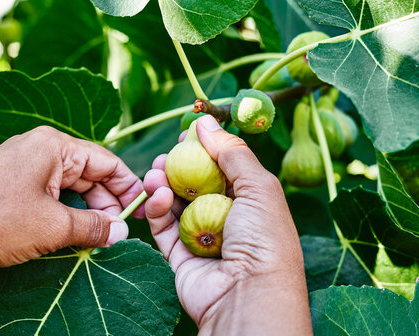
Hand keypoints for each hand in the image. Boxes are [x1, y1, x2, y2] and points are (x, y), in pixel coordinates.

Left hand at [0, 126, 142, 279]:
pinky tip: (74, 234)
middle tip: (120, 231)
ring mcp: (26, 167)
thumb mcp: (53, 225)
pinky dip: (67, 213)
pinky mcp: (14, 185)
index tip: (141, 211)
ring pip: (71, 187)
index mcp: (55, 146)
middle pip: (90, 173)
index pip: (107, 161)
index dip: (129, 187)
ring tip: (99, 237)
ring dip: (88, 211)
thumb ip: (94, 227)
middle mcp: (42, 150)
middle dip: (108, 202)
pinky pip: (52, 196)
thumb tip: (120, 233)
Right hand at [143, 116, 311, 334]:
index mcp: (250, 200)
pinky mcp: (180, 255)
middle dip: (177, 166)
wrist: (249, 297)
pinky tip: (156, 194)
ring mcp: (202, 236)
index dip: (204, 149)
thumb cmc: (263, 238)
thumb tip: (206, 121)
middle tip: (164, 154)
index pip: (222, 167)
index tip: (186, 134)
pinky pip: (163, 227)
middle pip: (194, 184)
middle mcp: (226, 217)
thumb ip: (231, 152)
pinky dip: (156, 209)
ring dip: (162, 184)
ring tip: (154, 172)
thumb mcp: (258, 185)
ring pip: (174, 204)